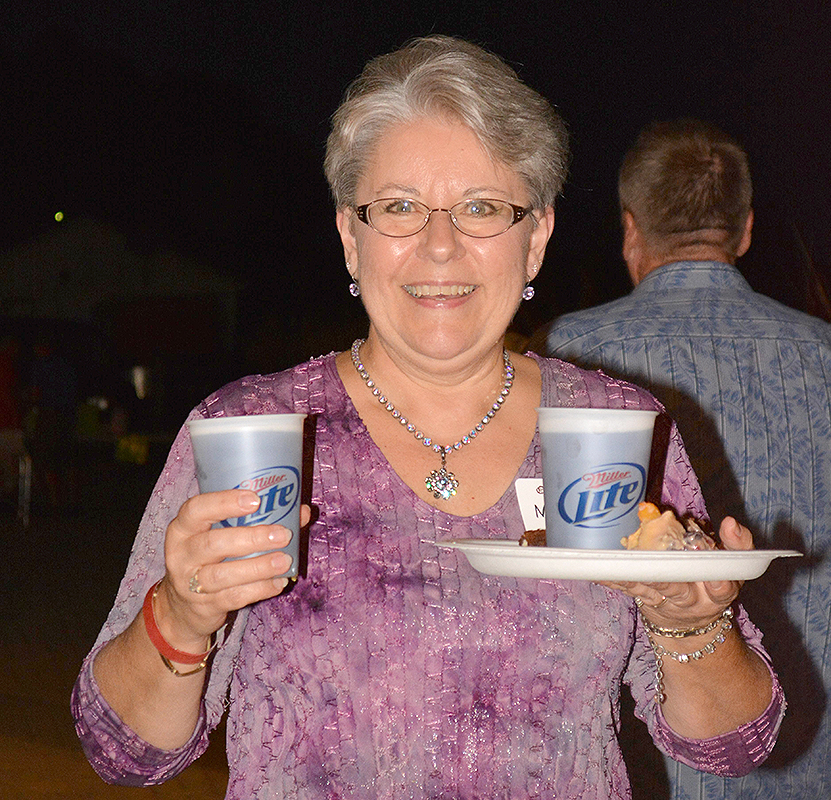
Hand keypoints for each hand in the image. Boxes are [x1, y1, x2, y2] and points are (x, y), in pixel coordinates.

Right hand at [156, 489, 310, 651]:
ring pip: (222, 575)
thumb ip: (256, 520)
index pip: (196, 509)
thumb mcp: (221, 535)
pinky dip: (259, 589)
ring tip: (285, 561)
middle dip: (252, 538)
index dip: (224, 502)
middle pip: (213, 544)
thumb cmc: (209, 558)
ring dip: (258, 567)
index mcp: (183, 528)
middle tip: (283, 534)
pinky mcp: (203, 606)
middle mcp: (181, 554)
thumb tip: (301, 511)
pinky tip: (279, 582)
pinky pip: (233, 597)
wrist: (182, 607)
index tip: (255, 500)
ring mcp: (189, 583)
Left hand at [599, 516, 753, 629]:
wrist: (690, 621)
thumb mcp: (734, 567)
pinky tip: (598, 570)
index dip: (718, 582)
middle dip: (665, 578)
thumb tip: (730, 522)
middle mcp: (691, 600)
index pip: (722, 588)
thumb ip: (737, 544)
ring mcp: (666, 602)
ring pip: (648, 589)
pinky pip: (628, 588)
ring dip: (633, 576)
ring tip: (619, 565)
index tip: (713, 574)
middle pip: (678, 590)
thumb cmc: (713, 582)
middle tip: (654, 568)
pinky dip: (613, 578)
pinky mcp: (645, 599)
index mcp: (718, 592)